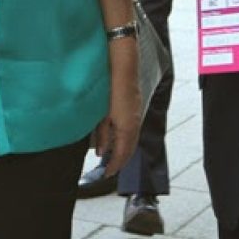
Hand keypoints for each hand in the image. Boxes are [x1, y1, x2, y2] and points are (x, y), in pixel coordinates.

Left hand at [92, 51, 141, 174]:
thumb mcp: (101, 113)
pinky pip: (132, 130)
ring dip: (124, 150)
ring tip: (112, 156)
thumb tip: (101, 152)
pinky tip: (117, 138)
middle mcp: (135, 124)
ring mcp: (136, 115)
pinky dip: (125, 139)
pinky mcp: (134, 107)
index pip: (122, 154)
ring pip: (132, 140)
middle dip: (120, 161)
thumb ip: (102, 134)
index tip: (106, 174)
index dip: (114, 166)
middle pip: (130, 149)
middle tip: (109, 169)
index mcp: (127, 128)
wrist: (122, 64)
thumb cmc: (109, 86)